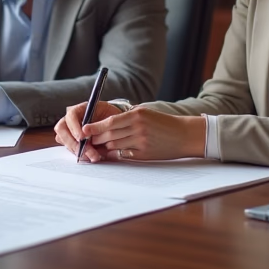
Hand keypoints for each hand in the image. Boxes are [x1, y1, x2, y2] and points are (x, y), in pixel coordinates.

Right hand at [54, 101, 122, 161]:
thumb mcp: (109, 117)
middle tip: (85, 151)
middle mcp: (71, 120)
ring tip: (92, 156)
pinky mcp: (72, 141)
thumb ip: (99, 125)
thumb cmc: (111, 118)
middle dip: (72, 142)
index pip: (71, 116)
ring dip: (76, 150)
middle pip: (61, 129)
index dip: (74, 127)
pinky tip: (90, 157)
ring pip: (64, 140)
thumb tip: (88, 135)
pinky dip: (79, 154)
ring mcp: (70, 130)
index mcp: (80, 109)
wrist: (115, 125)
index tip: (82, 137)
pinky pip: (70, 148)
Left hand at [74, 107, 205, 162]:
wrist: (184, 135)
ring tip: (97, 147)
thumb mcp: (146, 113)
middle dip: (96, 138)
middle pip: (110, 134)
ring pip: (114, 144)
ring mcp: (141, 141)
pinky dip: (116, 153)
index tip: (84, 129)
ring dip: (104, 146)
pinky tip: (111, 153)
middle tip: (87, 139)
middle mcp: (138, 127)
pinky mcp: (144, 153)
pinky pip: (124, 154)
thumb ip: (128, 116)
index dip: (95, 126)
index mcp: (137, 114)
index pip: (110, 121)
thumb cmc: (164, 123)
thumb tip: (107, 123)